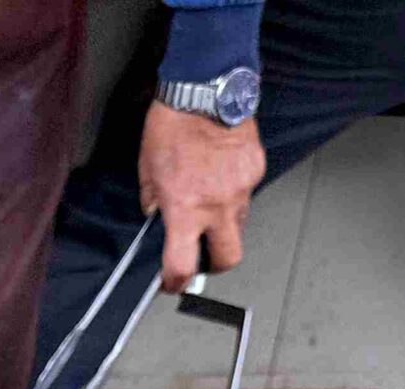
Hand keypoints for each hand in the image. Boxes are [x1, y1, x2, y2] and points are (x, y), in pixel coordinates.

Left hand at [138, 101, 264, 290]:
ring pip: (239, 224)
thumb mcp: (148, 169)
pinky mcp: (256, 169)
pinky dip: (234, 192)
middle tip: (203, 256)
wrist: (206, 89)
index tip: (172, 283)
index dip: (175, 282)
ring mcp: (241, 189)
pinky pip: (246, 193)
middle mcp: (217, 205)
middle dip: (215, 264)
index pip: (183, 265)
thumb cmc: (173, 124)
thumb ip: (153, 200)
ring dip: (224, 225)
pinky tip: (221, 175)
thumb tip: (156, 215)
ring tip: (209, 205)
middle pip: (228, 258)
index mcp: (185, 209)